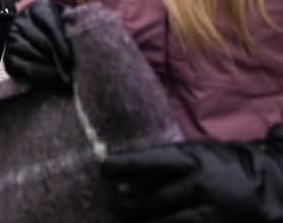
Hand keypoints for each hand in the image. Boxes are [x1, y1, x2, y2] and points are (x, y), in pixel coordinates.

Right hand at [3, 0, 73, 89]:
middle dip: (57, 60)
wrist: (44, 35)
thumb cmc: (63, 30)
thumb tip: (82, 43)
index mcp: (39, 7)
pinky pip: (18, 65)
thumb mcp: (69, 23)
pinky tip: (49, 79)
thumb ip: (75, 28)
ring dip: (48, 68)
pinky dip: (36, 74)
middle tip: (70, 75)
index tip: (70, 59)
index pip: (50, 25)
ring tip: (62, 78)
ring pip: (30, 53)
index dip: (61, 44)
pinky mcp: (8, 55)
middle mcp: (22, 20)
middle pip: (41, 41)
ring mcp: (12, 37)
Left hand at [102, 131, 282, 222]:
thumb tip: (127, 180)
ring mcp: (212, 212)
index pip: (152, 161)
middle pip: (154, 199)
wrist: (274, 186)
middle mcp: (202, 186)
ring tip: (131, 222)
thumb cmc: (227, 166)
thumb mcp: (200, 155)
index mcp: (195, 160)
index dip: (125, 166)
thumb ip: (167, 165)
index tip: (104, 169)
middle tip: (116, 205)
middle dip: (130, 205)